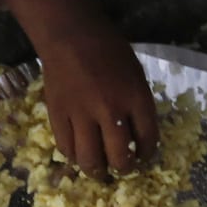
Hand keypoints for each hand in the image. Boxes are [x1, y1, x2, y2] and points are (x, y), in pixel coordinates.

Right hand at [31, 13, 157, 174]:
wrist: (71, 36)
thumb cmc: (108, 50)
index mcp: (135, 97)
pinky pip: (67, 148)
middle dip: (124, 169)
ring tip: (99, 170)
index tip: (143, 156)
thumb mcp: (135, 74)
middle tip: (122, 168)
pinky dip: (74, 156)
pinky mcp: (58, 116)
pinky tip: (79, 152)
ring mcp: (82, 115)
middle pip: (119, 157)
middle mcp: (110, 110)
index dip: (147, 154)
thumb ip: (137, 104)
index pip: (147, 139)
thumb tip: (136, 134)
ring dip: (97, 170)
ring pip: (90, 159)